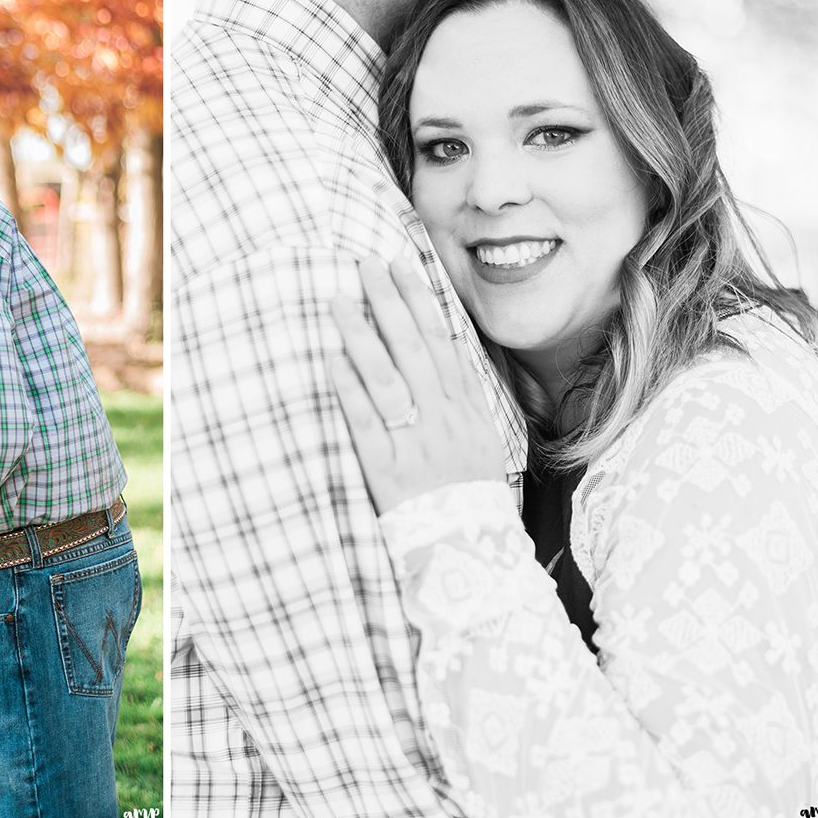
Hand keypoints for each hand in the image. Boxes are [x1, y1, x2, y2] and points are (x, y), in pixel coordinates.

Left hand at [329, 256, 505, 513]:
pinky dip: (350, 389)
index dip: (421, 300)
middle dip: (389, 301)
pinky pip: (367, 423)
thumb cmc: (471, 494)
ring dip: (362, 335)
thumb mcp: (484, 440)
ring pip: (387, 379)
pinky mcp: (388, 471)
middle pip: (415, 349)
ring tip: (339, 300)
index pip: (443, 341)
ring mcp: (417, 444)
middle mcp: (444, 420)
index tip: (402, 265)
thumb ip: (465, 395)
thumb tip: (447, 345)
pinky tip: (332, 358)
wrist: (471, 553)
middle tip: (366, 264)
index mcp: (468, 409)